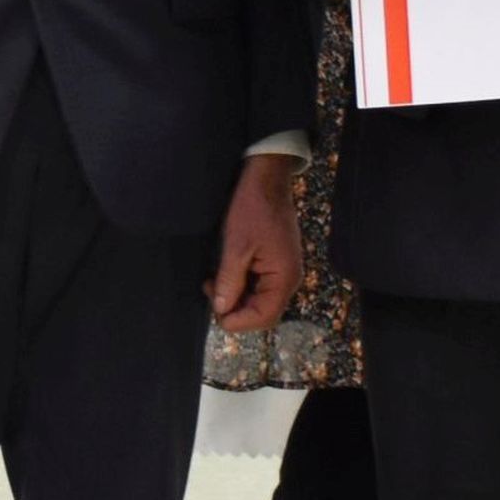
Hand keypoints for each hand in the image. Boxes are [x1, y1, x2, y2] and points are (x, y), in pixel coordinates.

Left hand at [205, 153, 300, 332]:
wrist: (267, 178)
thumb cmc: (253, 208)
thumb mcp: (236, 246)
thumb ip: (230, 281)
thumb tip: (222, 310)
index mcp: (284, 277)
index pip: (264, 317)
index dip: (238, 321)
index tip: (214, 310)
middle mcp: (289, 278)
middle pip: (262, 311)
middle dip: (234, 308)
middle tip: (210, 290)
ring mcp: (284, 270)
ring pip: (259, 299)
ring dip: (235, 296)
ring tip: (212, 280)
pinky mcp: (276, 262)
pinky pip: (260, 285)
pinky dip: (241, 284)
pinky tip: (224, 274)